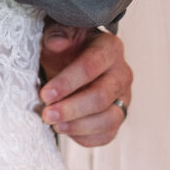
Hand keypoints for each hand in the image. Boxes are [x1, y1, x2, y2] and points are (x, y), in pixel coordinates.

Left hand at [38, 23, 131, 147]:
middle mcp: (122, 73)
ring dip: (78, 126)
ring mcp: (124, 97)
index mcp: (110, 48)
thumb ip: (58, 33)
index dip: (67, 82)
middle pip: (101, 97)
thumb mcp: (60, 32)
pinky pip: (108, 134)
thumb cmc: (68, 45)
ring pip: (108, 119)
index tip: (45, 94)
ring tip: (54, 125)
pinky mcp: (119, 116)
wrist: (74, 58)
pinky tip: (66, 130)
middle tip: (47, 114)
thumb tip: (57, 43)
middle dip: (71, 108)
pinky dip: (86, 137)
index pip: (91, 66)